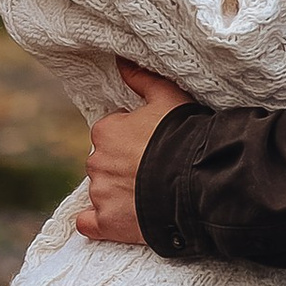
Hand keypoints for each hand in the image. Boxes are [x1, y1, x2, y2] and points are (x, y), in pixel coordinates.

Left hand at [78, 65, 192, 244]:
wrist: (196, 182)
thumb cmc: (184, 137)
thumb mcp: (168, 98)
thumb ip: (142, 78)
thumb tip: (120, 61)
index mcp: (105, 131)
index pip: (111, 134)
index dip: (133, 140)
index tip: (153, 146)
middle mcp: (96, 161)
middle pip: (105, 163)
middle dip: (123, 167)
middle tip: (152, 171)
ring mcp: (100, 194)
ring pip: (101, 191)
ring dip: (117, 193)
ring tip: (148, 196)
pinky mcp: (107, 224)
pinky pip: (88, 224)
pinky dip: (98, 222)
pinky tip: (116, 219)